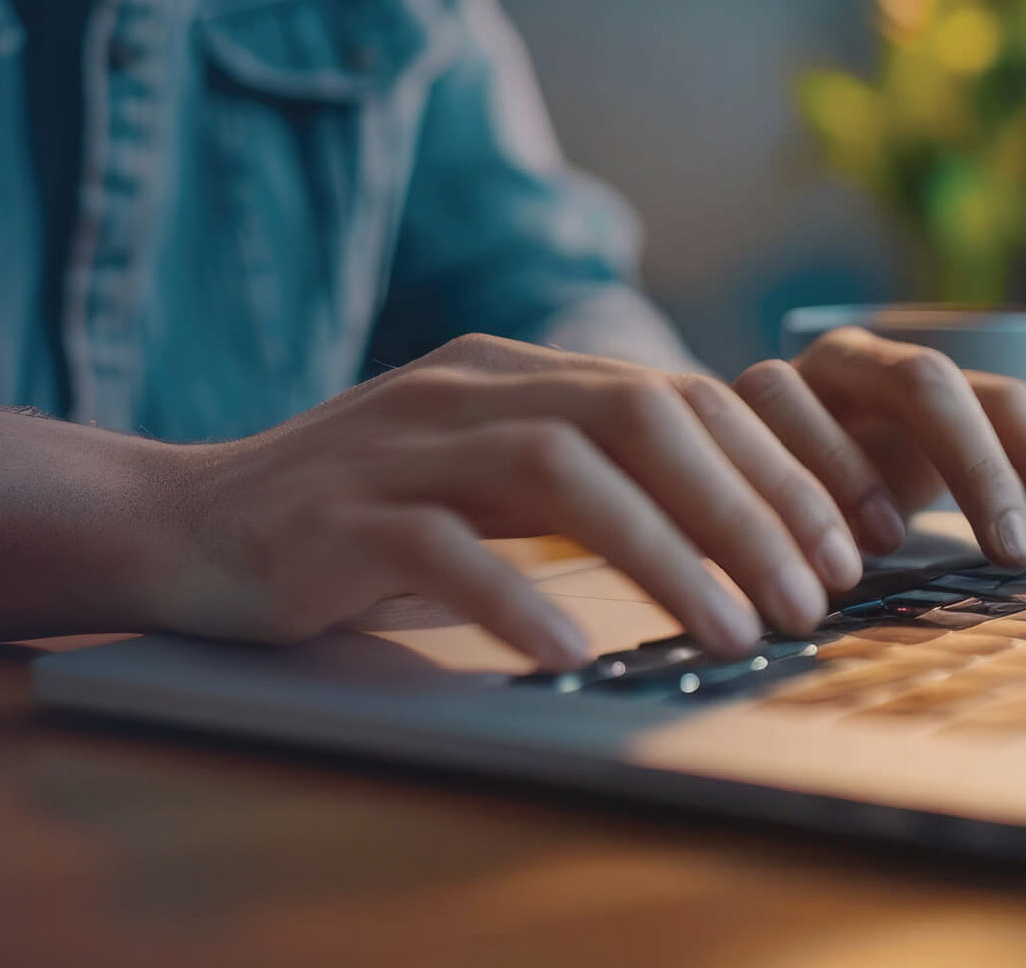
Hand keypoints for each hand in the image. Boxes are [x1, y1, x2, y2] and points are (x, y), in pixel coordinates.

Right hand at [138, 330, 1025, 671]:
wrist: (184, 525)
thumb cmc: (350, 521)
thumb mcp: (478, 475)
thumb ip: (581, 475)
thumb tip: (739, 527)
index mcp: (510, 373)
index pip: (675, 393)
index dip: (774, 466)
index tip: (842, 546)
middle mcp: (465, 391)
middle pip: (638, 414)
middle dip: (746, 505)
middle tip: (811, 595)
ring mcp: (399, 449)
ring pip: (561, 470)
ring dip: (667, 551)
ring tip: (734, 631)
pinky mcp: (340, 519)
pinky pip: (442, 550)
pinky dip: (514, 598)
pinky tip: (566, 652)